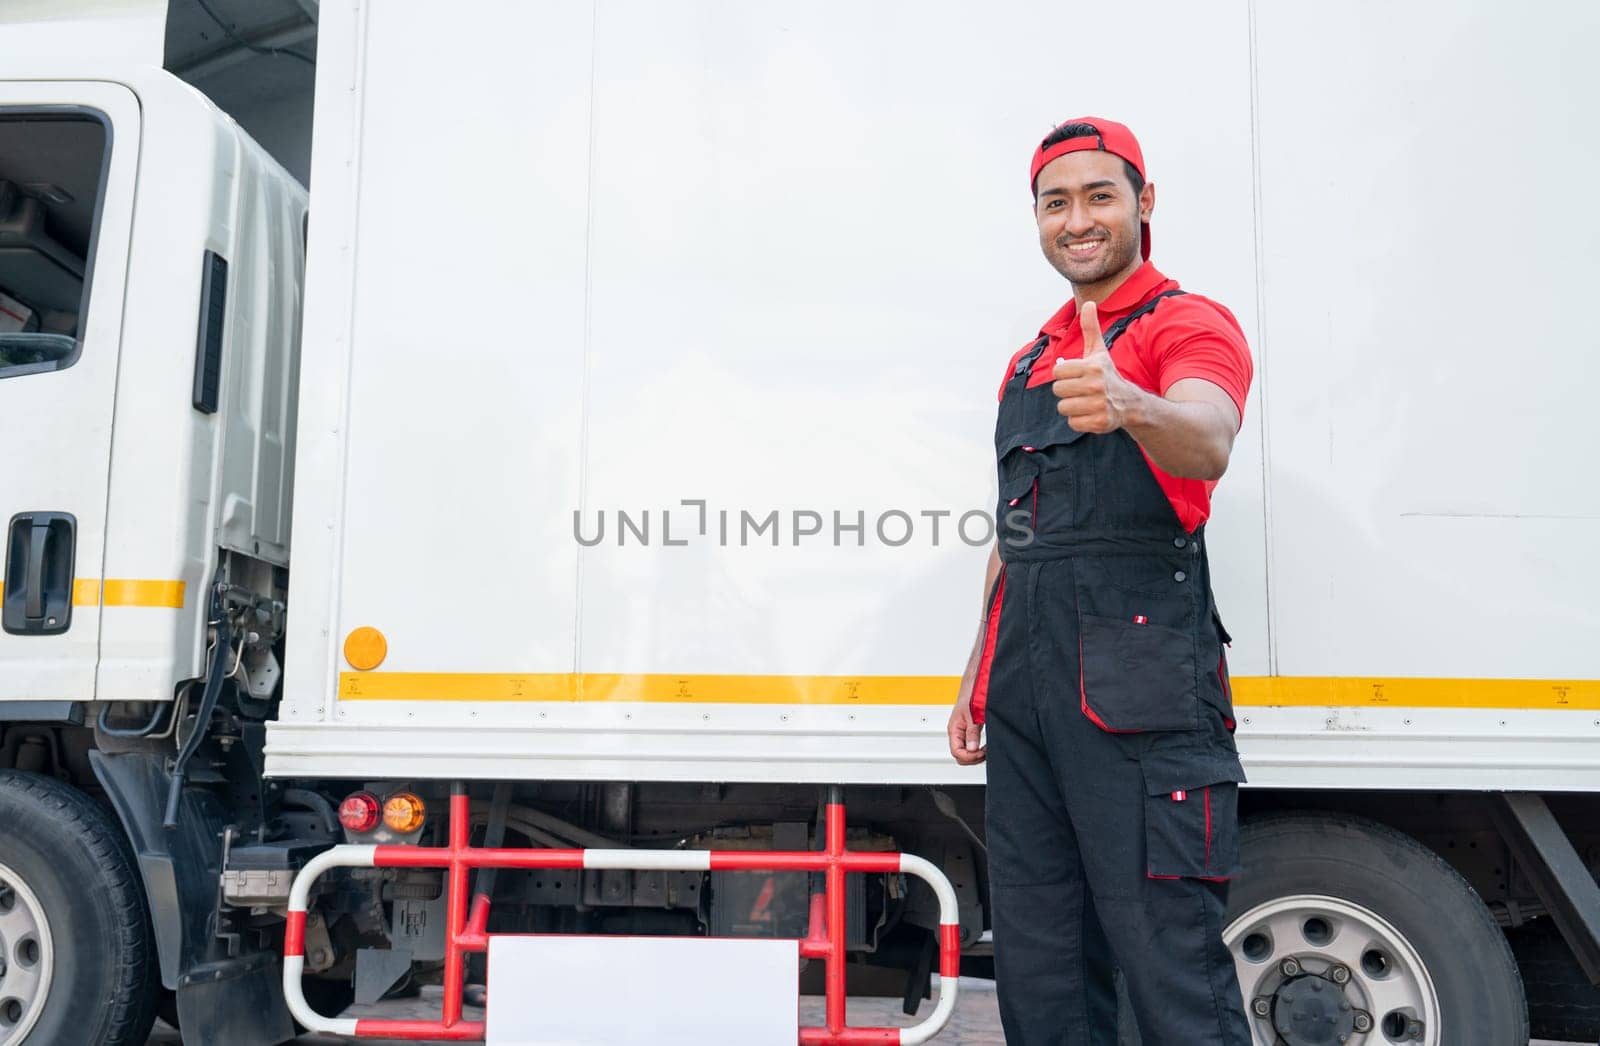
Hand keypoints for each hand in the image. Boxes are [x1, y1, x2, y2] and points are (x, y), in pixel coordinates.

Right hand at [947, 679, 985, 764]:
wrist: (975, 685)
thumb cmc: (971, 695)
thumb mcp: (973, 715)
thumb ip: (972, 732)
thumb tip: (973, 749)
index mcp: (954, 729)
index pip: (957, 752)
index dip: (969, 756)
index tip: (981, 752)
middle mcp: (957, 732)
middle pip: (960, 755)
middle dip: (972, 758)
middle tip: (984, 753)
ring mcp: (963, 732)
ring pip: (966, 752)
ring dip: (976, 754)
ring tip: (986, 750)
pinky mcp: (970, 730)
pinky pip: (971, 746)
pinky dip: (978, 750)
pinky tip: (985, 747)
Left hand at [1050, 300, 1142, 433]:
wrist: (1130, 403)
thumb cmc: (1107, 374)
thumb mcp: (1099, 352)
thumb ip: (1090, 328)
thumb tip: (1089, 302)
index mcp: (1092, 367)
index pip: (1057, 371)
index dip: (1065, 374)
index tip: (1078, 375)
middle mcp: (1096, 385)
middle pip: (1058, 390)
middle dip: (1067, 391)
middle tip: (1081, 390)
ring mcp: (1098, 405)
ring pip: (1063, 408)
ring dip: (1072, 407)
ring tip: (1086, 402)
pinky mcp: (1100, 422)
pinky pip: (1072, 423)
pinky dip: (1079, 421)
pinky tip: (1090, 413)